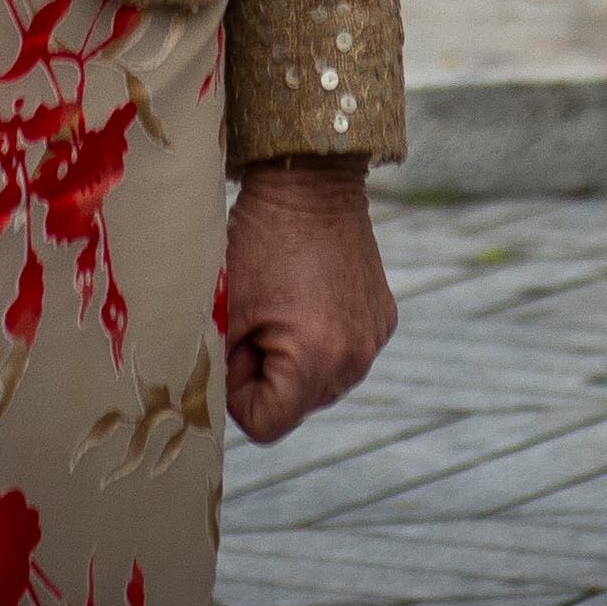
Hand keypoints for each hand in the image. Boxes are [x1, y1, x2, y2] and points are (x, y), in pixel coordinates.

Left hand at [219, 158, 393, 441]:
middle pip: (295, 406)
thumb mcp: (228, 308)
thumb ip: (223, 368)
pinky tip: (308, 298)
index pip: (266, 424)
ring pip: (319, 383)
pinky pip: (344, 353)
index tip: (234, 350)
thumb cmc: (260, 239)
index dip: (237, 396)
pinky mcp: (383, 318)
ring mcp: (374, 339)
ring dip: (295, 360)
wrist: (312, 181)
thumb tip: (223, 400)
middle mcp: (355, 358)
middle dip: (267, 376)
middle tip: (253, 321)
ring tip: (281, 307)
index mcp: (315, 360)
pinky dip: (322, 339)